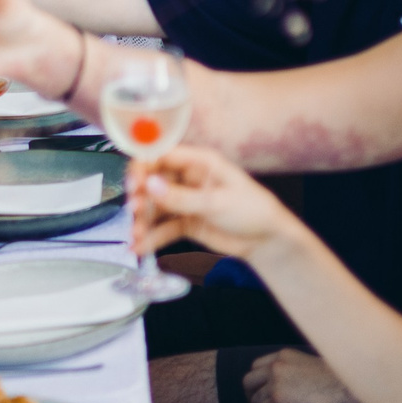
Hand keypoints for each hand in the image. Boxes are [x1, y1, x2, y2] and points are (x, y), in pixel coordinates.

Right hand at [131, 143, 296, 258]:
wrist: (268, 241)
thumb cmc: (253, 210)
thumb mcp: (217, 202)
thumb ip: (182, 197)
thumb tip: (151, 186)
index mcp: (199, 162)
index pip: (163, 156)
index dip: (144, 166)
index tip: (133, 182)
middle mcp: (188, 179)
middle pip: (154, 182)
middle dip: (141, 196)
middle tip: (134, 209)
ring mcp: (185, 201)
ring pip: (156, 207)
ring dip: (143, 220)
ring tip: (135, 235)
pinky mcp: (185, 223)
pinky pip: (163, 228)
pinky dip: (151, 237)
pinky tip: (140, 246)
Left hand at [242, 347, 361, 402]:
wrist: (344, 386)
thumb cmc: (335, 378)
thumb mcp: (310, 362)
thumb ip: (293, 367)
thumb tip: (287, 381)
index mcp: (283, 355)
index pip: (256, 365)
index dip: (257, 380)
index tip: (260, 389)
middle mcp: (276, 366)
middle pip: (248, 380)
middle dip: (251, 393)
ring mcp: (276, 382)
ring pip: (254, 397)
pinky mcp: (279, 399)